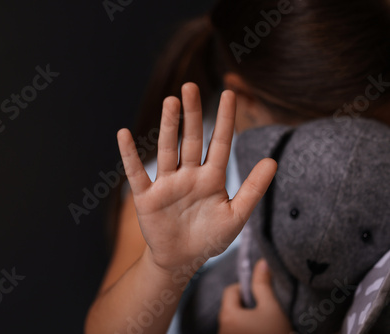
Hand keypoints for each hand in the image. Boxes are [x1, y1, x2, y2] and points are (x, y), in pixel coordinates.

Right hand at [117, 83, 276, 272]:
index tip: (229, 93)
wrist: (181, 260)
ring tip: (170, 102)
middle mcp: (189, 175)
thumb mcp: (236, 216)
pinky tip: (124, 134)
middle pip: (191, 139)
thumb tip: (273, 161)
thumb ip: (253, 189)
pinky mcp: (147, 196)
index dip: (224, 119)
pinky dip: (130, 155)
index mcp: (212, 178)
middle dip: (192, 114)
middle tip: (191, 86)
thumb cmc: (210, 239)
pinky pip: (136, 173)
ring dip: (168, 127)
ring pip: (167, 150)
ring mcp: (167, 184)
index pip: (219, 143)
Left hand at [218, 259, 292, 333]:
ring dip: (246, 318)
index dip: (246, 289)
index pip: (231, 290)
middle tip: (264, 310)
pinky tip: (261, 330)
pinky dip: (246, 328)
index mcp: (227, 315)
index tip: (261, 296)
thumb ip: (264, 284)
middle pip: (231, 306)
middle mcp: (221, 328)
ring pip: (234, 320)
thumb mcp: (272, 308)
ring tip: (264, 323)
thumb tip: (262, 262)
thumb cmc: (275, 333)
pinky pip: (236, 330)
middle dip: (246, 305)